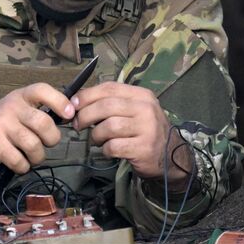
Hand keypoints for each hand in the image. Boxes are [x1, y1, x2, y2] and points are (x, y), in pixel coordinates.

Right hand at [0, 83, 75, 174]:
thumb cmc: (4, 123)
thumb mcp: (20, 109)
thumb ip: (41, 111)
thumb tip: (71, 116)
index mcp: (21, 96)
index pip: (42, 90)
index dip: (59, 101)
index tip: (69, 114)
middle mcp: (11, 106)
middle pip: (43, 123)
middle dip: (51, 139)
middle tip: (46, 144)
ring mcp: (1, 124)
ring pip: (33, 145)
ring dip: (37, 157)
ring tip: (31, 157)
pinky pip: (18, 160)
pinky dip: (23, 166)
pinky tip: (19, 163)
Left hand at [71, 82, 191, 186]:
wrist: (170, 155)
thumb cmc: (144, 131)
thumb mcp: (134, 111)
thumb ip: (111, 104)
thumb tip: (77, 103)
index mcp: (141, 95)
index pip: (109, 88)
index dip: (87, 95)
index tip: (73, 105)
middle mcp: (146, 109)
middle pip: (106, 107)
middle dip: (85, 116)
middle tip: (78, 125)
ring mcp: (147, 129)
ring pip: (108, 127)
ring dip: (95, 135)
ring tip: (97, 140)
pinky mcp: (143, 148)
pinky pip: (113, 146)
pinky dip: (105, 150)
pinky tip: (108, 150)